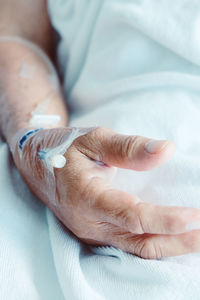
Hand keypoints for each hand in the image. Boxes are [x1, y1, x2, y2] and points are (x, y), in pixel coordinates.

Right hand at [13, 127, 199, 258]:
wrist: (37, 165)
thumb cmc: (65, 149)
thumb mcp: (94, 139)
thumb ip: (128, 147)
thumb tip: (167, 150)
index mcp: (86, 196)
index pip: (133, 216)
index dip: (166, 219)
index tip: (195, 216)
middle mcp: (89, 222)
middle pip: (141, 241)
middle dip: (178, 239)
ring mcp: (92, 232)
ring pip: (138, 248)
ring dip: (172, 246)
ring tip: (198, 238)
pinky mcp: (96, 233)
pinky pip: (130, 246)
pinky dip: (156, 243)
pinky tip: (173, 237)